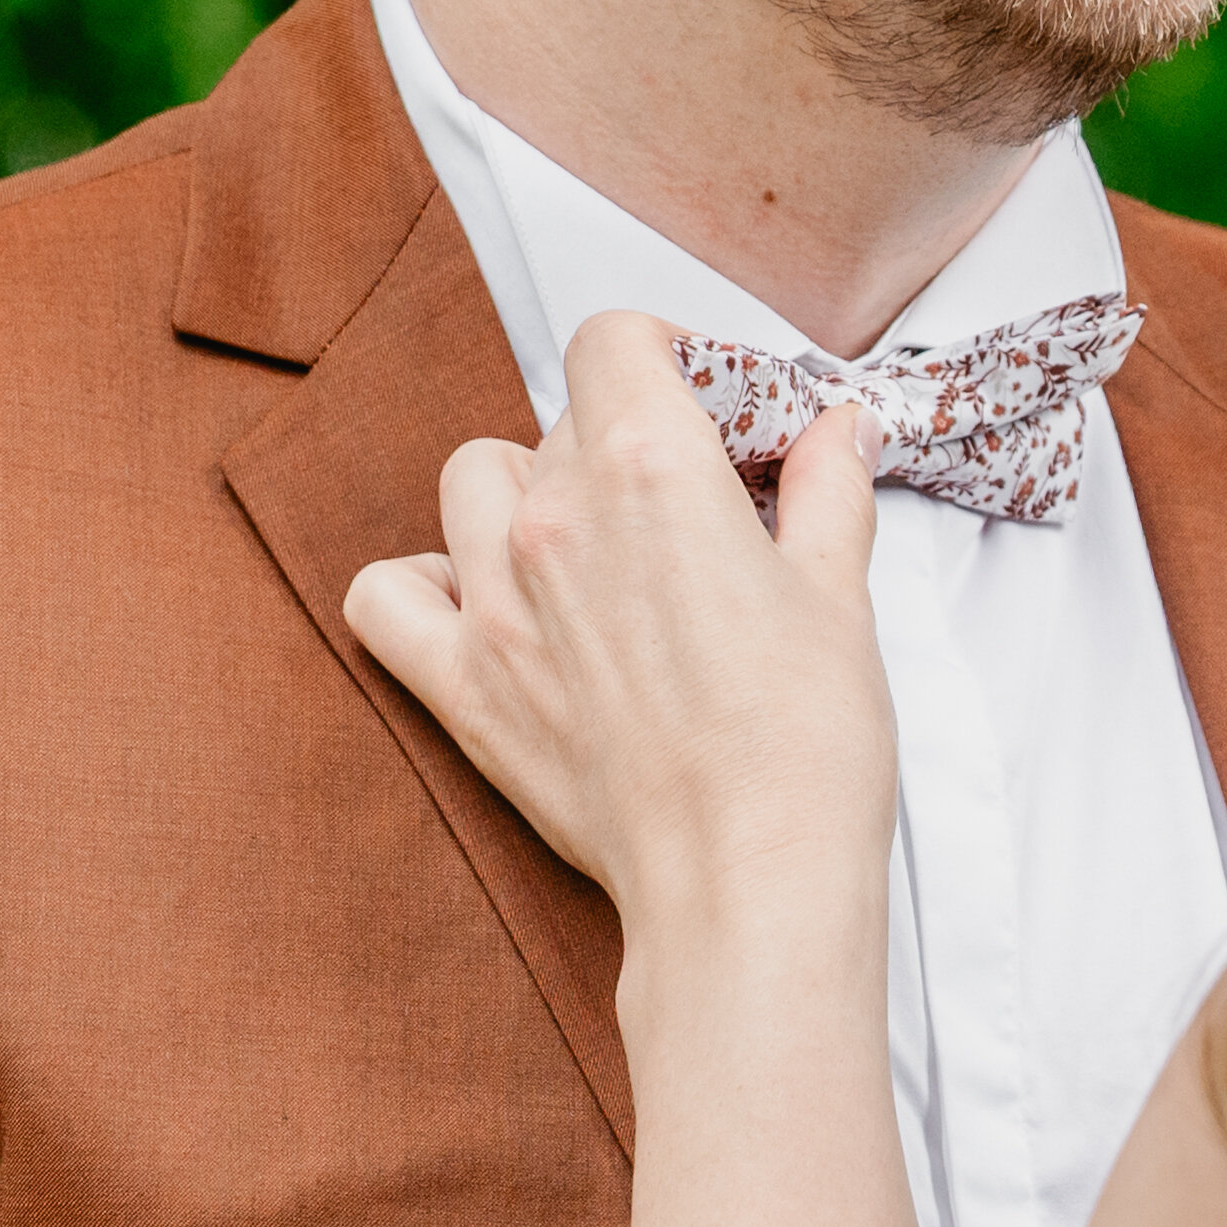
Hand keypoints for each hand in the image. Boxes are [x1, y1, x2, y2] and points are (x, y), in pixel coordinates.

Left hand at [347, 309, 898, 940]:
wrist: (746, 884)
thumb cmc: (806, 747)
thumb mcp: (840, 597)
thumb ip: (828, 494)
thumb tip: (836, 432)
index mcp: (652, 470)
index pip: (614, 342)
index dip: (666, 358)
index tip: (712, 404)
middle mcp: (554, 519)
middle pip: (562, 419)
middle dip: (627, 442)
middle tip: (691, 504)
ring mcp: (494, 602)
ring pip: (470, 480)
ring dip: (523, 492)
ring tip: (591, 545)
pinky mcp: (464, 687)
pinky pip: (386, 597)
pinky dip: (422, 585)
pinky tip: (484, 601)